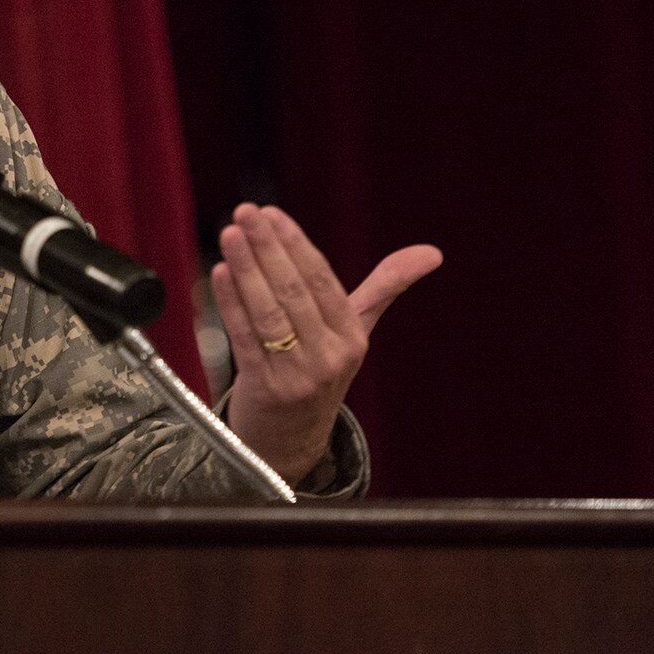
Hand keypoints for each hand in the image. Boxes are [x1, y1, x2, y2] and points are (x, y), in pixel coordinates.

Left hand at [212, 203, 440, 485]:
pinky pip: (246, 339)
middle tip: (245, 213)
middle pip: (294, 292)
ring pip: (269, 314)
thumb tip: (433, 253)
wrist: (292, 441)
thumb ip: (385, 288)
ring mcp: (298, 376)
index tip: (271, 213)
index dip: (295, 244)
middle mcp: (330, 357)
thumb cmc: (320, 370)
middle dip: (267, 248)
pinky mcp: (266, 390)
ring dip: (246, 270)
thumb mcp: (355, 332)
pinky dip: (232, 304)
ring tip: (229, 234)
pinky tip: (219, 273)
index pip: (321, 281)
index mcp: (352, 337)